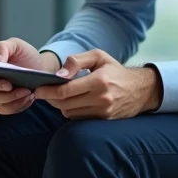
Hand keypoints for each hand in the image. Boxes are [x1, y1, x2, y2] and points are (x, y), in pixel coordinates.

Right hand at [0, 38, 60, 115]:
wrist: (38, 67)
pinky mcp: (3, 106)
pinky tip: (29, 98)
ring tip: (27, 92)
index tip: (0, 76)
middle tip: (13, 85)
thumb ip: (3, 48)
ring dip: (12, 100)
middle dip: (0, 92)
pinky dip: (18, 105)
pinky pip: (6, 110)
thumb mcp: (16, 45)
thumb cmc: (24, 54)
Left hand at [34, 49, 162, 119]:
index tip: (37, 89)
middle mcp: (102, 99)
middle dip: (51, 98)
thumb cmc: (115, 70)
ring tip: (61, 95)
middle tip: (44, 91)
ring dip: (61, 105)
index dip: (48, 91)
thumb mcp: (98, 57)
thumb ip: (77, 61)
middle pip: (65, 104)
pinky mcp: (104, 121)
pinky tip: (74, 101)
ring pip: (70, 113)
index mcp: (99, 81)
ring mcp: (103, 112)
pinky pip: (79, 118)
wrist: (140, 90)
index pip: (66, 91)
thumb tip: (59, 75)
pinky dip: (72, 110)